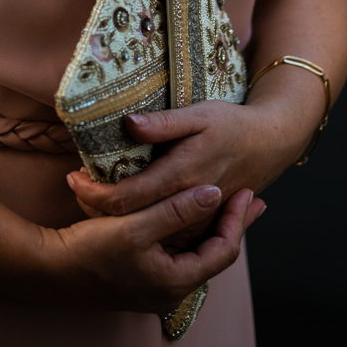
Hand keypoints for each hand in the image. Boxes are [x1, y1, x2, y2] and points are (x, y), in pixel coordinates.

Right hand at [39, 183, 258, 314]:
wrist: (49, 272)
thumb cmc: (90, 251)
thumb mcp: (137, 227)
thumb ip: (178, 210)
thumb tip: (214, 193)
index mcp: (176, 281)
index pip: (224, 251)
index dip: (239, 220)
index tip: (249, 192)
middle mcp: (171, 289)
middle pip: (214, 253)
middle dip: (232, 223)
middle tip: (252, 197)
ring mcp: (155, 285)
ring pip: (196, 251)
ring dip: (211, 225)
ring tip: (226, 199)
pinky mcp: (141, 275)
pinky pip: (177, 252)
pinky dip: (189, 230)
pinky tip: (188, 211)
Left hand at [66, 100, 305, 246]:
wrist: (272, 144)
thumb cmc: (233, 125)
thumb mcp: (199, 114)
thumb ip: (163, 123)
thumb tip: (128, 124)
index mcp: (181, 176)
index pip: (127, 197)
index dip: (95, 193)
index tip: (74, 177)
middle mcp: (186, 203)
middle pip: (130, 218)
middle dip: (97, 205)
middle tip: (75, 185)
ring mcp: (195, 217)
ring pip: (146, 228)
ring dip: (116, 216)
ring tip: (91, 195)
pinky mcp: (203, 222)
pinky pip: (164, 231)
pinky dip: (140, 220)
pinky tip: (125, 207)